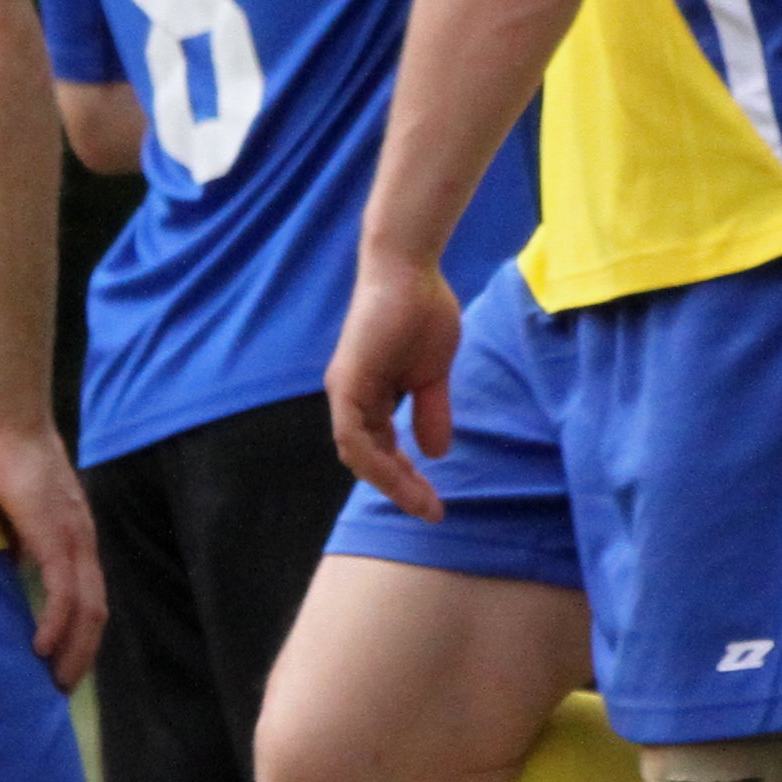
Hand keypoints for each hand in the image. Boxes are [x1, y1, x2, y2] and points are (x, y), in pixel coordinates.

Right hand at [0, 418, 104, 685]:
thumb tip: (17, 564)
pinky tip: (39, 647)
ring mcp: (72, 539)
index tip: (64, 661)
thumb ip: (24, 539)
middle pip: (96, 612)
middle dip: (82, 653)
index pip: (90, 595)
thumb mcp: (19, 511)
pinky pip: (63, 593)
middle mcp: (83, 541)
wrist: (12, 422)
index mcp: (76, 535)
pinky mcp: (54, 536)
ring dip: (72, 650)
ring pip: (85, 610)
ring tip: (53, 678)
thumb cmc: (10, 457)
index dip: (81, 632)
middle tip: (61, 685)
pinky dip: (55, 626)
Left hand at [326, 254, 465, 518]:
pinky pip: (353, 434)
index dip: (404, 479)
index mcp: (368, 397)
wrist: (410, 271)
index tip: (433, 502)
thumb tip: (435, 453)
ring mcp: (346, 391)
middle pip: (368, 459)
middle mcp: (351, 398)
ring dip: (391, 482)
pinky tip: (403, 475)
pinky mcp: (348, 382)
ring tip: (424, 502)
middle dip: (401, 488)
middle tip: (432, 511)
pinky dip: (375, 460)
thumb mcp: (433, 375)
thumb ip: (431, 411)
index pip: (380, 451)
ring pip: (359, 454)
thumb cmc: (421, 312)